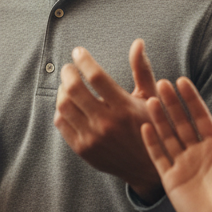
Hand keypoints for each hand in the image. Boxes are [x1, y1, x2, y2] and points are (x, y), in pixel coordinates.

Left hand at [54, 38, 163, 202]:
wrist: (146, 168)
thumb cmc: (150, 126)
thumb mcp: (150, 98)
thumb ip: (141, 69)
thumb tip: (137, 42)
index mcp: (124, 108)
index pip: (96, 76)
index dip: (84, 60)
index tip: (78, 51)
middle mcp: (106, 123)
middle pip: (74, 89)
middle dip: (67, 72)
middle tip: (69, 67)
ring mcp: (92, 138)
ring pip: (63, 106)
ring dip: (62, 90)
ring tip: (68, 85)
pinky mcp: (83, 150)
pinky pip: (61, 123)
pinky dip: (61, 109)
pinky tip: (69, 104)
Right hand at [140, 78, 211, 211]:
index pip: (200, 116)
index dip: (192, 99)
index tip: (182, 81)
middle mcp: (196, 152)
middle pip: (181, 122)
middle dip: (172, 103)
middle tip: (161, 83)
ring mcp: (182, 164)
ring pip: (168, 136)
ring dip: (160, 118)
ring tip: (150, 100)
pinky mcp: (169, 178)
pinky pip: (158, 156)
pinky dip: (151, 142)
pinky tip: (145, 126)